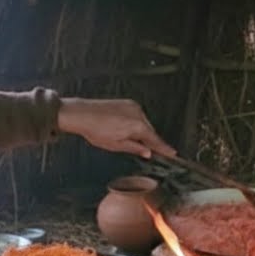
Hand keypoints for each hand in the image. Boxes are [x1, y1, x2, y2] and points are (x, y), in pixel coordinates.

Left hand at [57, 97, 176, 158]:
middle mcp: (138, 113)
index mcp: (137, 126)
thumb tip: (147, 152)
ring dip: (139, 132)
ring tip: (124, 138)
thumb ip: (134, 148)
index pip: (155, 140)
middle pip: (149, 131)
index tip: (172, 153)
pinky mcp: (127, 102)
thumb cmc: (96, 130)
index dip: (163, 148)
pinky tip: (123, 128)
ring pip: (143, 123)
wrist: (82, 114)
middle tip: (146, 151)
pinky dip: (134, 123)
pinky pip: (136, 115)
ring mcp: (133, 106)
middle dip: (148, 141)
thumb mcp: (116, 145)